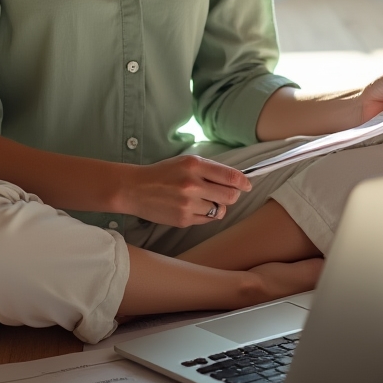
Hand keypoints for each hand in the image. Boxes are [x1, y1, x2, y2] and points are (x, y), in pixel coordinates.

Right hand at [119, 155, 251, 227]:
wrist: (135, 189)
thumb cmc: (162, 174)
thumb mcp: (185, 162)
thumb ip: (209, 169)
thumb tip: (235, 180)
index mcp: (194, 165)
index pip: (230, 176)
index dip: (243, 182)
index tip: (247, 185)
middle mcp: (192, 184)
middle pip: (230, 196)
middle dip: (232, 195)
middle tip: (226, 193)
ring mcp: (188, 204)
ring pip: (220, 210)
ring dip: (218, 206)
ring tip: (204, 200)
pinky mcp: (184, 220)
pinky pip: (207, 220)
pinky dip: (206, 214)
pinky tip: (193, 207)